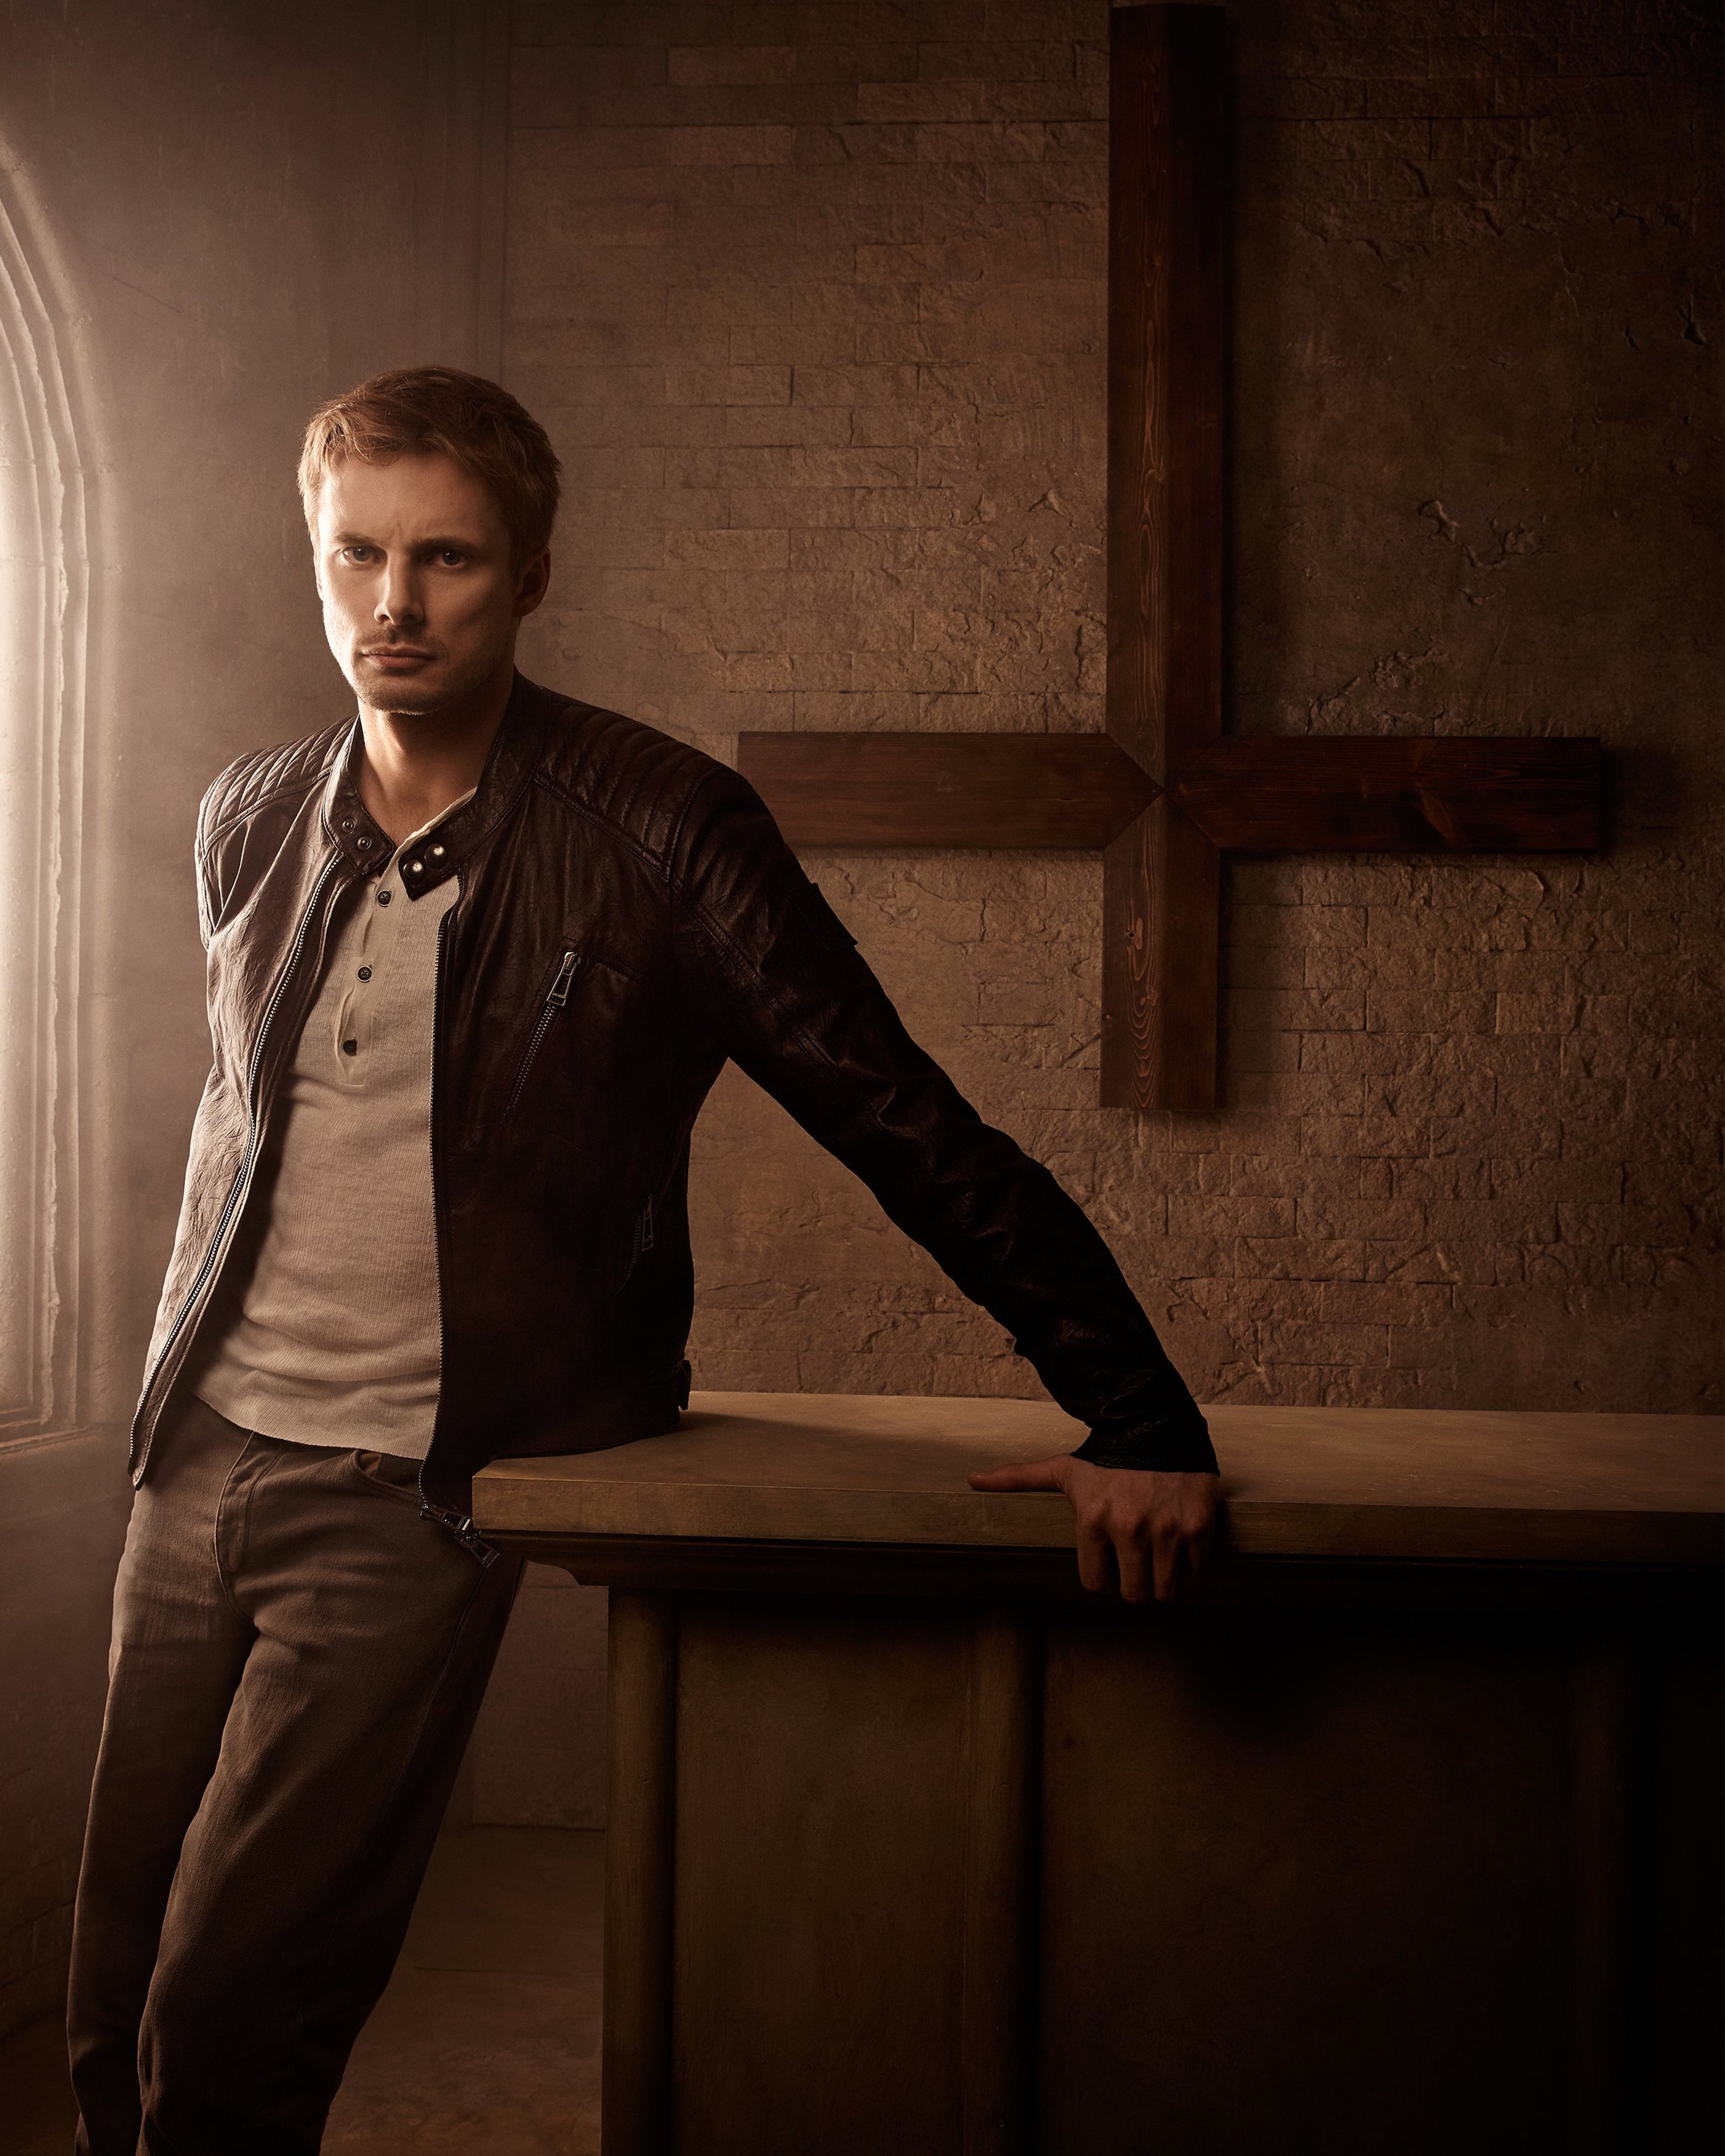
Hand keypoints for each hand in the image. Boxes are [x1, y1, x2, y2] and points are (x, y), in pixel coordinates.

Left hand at [967, 1454, 1218, 1603]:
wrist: (1157, 1422)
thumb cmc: (1106, 1454)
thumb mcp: (1062, 1469)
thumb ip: (1017, 1478)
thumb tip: (972, 1480)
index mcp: (1093, 1521)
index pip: (1096, 1584)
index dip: (1104, 1577)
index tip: (1110, 1563)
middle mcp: (1130, 1529)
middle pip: (1135, 1594)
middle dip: (1135, 1585)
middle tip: (1138, 1566)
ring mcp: (1167, 1529)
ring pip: (1167, 1589)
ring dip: (1164, 1579)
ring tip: (1159, 1557)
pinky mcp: (1199, 1525)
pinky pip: (1197, 1568)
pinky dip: (1191, 1561)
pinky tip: (1181, 1538)